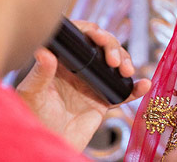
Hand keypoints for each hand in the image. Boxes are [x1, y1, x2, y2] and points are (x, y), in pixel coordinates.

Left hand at [15, 20, 149, 150]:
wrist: (49, 145)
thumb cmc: (34, 119)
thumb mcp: (32, 95)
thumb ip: (39, 74)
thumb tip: (43, 51)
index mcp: (62, 62)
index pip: (80, 39)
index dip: (91, 32)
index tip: (97, 35)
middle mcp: (80, 69)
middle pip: (103, 47)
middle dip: (113, 47)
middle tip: (113, 59)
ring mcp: (93, 83)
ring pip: (116, 64)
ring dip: (126, 62)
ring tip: (126, 71)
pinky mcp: (104, 100)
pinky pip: (124, 91)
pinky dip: (136, 88)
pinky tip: (144, 84)